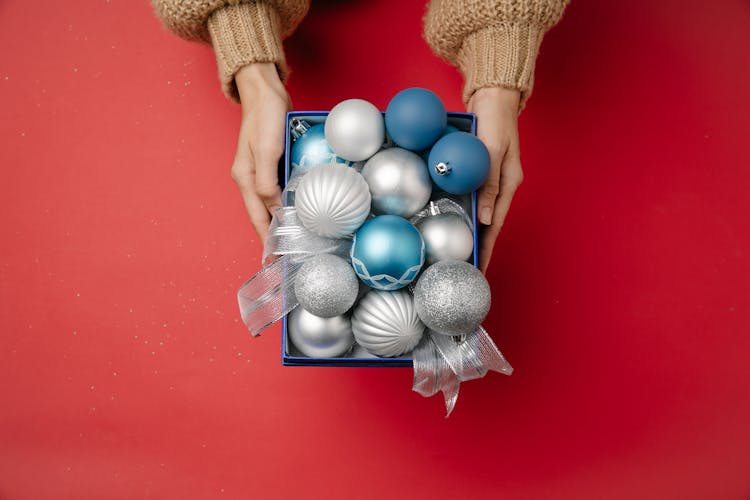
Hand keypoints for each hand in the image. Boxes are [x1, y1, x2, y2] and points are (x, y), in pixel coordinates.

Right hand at [232, 63, 290, 243]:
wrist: (265, 91)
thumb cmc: (265, 116)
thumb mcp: (266, 149)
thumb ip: (268, 181)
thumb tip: (276, 209)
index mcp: (245, 179)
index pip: (257, 218)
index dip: (267, 241)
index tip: (276, 261)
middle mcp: (250, 179)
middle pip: (262, 216)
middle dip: (273, 238)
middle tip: (289, 258)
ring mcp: (259, 172)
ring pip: (270, 205)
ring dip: (281, 222)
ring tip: (295, 241)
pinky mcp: (270, 163)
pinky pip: (278, 191)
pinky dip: (287, 204)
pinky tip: (298, 210)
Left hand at [467, 87, 522, 272]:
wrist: (493, 96)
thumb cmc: (494, 120)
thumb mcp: (491, 151)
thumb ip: (488, 184)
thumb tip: (485, 218)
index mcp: (509, 183)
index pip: (496, 224)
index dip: (487, 248)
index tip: (479, 269)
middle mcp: (502, 185)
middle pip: (490, 223)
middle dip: (480, 247)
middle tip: (465, 269)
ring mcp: (492, 179)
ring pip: (481, 212)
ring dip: (472, 232)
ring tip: (459, 252)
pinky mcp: (482, 171)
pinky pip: (473, 197)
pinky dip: (466, 212)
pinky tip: (455, 221)